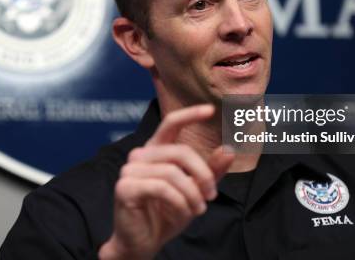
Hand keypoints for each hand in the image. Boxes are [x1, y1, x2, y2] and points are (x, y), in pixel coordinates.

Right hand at [98, 104, 234, 259]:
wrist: (144, 243)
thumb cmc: (167, 214)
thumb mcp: (195, 191)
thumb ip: (210, 171)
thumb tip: (229, 150)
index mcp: (156, 151)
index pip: (171, 123)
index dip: (190, 114)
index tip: (211, 110)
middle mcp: (140, 155)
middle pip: (180, 152)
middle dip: (203, 174)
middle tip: (212, 195)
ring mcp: (130, 170)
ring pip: (173, 172)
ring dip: (192, 194)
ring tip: (198, 209)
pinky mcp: (125, 187)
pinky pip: (162, 188)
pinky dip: (179, 202)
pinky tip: (183, 213)